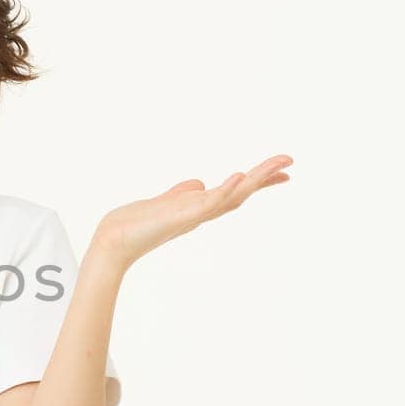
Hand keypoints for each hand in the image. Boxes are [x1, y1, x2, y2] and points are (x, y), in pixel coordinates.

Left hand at [92, 154, 292, 270]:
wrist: (113, 243)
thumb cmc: (136, 225)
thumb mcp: (165, 202)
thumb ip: (182, 192)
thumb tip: (197, 182)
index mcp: (199, 207)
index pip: (236, 191)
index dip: (259, 181)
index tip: (283, 171)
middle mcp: (201, 212)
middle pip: (242, 193)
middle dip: (266, 177)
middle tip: (290, 162)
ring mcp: (194, 215)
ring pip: (232, 196)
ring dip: (256, 179)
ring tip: (278, 163)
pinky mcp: (182, 216)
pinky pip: (208, 203)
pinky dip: (225, 190)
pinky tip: (238, 176)